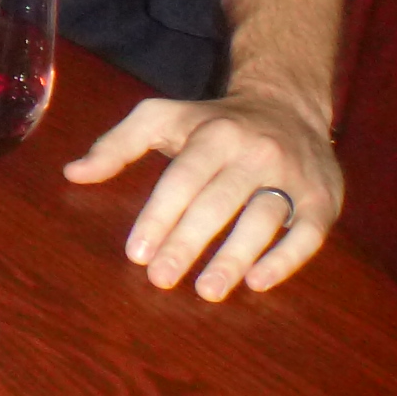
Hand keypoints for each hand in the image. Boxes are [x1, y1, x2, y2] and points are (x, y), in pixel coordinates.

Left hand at [63, 90, 341, 299]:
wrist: (288, 105)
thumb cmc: (212, 122)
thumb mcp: (161, 117)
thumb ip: (117, 144)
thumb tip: (72, 173)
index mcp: (215, 134)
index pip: (182, 179)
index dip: (159, 216)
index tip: (136, 253)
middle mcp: (257, 153)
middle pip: (219, 202)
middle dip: (188, 243)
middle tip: (160, 279)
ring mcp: (294, 177)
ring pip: (263, 219)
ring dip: (235, 257)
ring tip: (206, 290)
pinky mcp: (324, 200)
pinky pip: (309, 234)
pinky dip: (286, 259)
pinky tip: (258, 283)